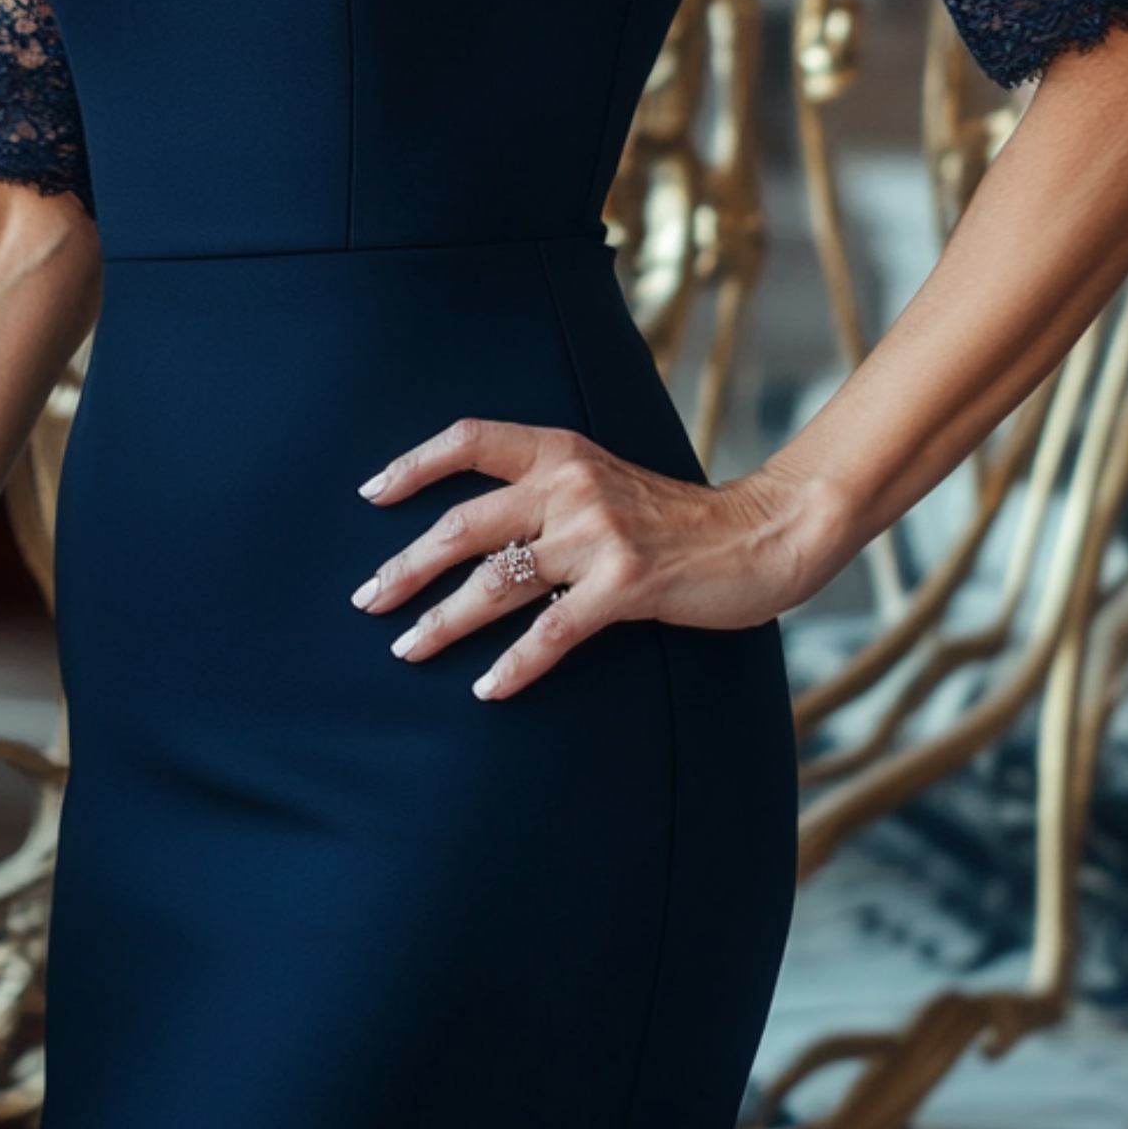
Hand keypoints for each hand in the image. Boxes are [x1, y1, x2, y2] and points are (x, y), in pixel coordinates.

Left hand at [349, 417, 835, 700]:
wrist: (761, 531)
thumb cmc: (674, 515)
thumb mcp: (605, 479)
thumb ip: (547, 489)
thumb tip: (474, 527)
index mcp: (563, 451)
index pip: (471, 439)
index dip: (414, 464)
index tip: (370, 495)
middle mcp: (572, 485)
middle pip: (464, 523)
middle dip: (407, 566)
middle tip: (366, 600)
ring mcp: (598, 536)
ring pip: (497, 581)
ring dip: (443, 621)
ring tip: (406, 650)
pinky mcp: (626, 587)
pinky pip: (551, 631)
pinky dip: (514, 664)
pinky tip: (486, 689)